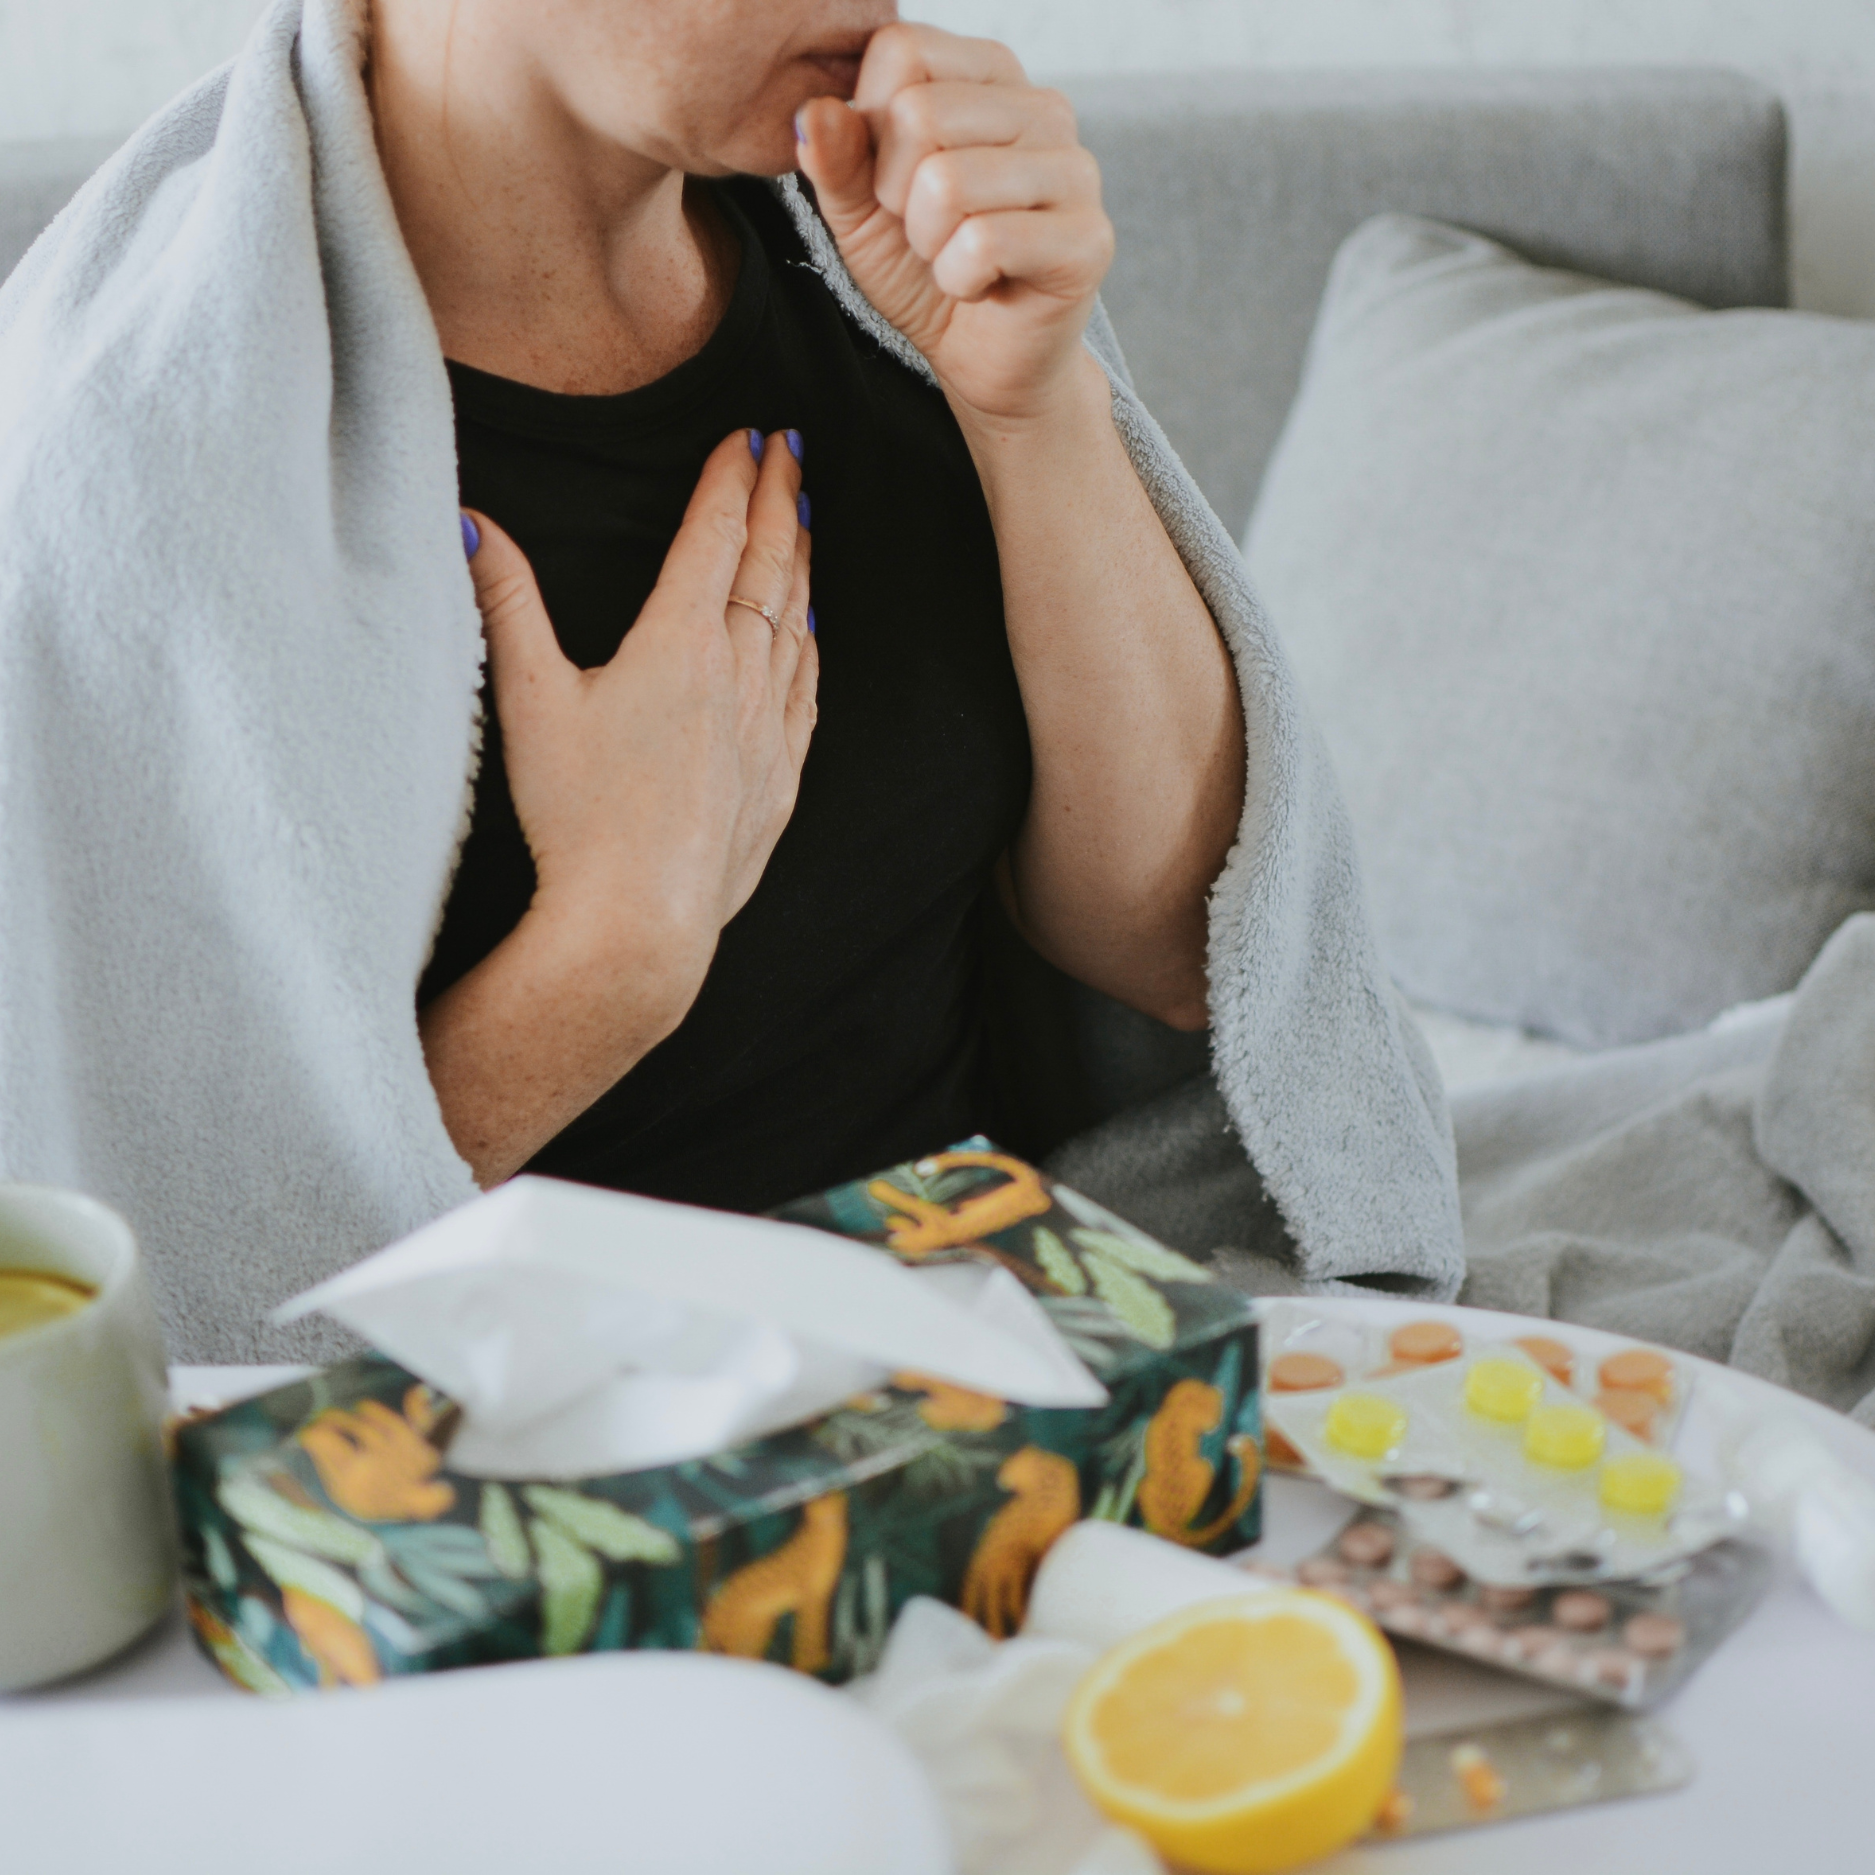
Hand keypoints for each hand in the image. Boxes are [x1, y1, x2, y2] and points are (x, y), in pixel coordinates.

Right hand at [466, 427, 816, 1011]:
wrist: (639, 924)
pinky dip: (811, 646)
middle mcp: (738, 677)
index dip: (730, 479)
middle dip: (778, 501)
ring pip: (797, 625)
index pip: (715, 537)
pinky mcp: (781, 780)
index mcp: (678, 644)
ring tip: (805, 521)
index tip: (747, 435)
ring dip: (801, 565)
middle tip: (791, 451)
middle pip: (769, 568)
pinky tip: (811, 634)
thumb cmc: (578, 818)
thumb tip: (471, 522)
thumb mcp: (528, 700)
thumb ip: (505, 604)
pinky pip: (808, 692)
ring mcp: (769, 730)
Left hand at [796, 23, 1112, 429]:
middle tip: (929, 231)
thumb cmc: (926, 272)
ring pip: (948, 182)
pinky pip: (983, 244)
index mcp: (990, 75)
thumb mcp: (860, 210)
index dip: (873, 128)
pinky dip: (959, 280)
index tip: (898, 181)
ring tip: (956, 258)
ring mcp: (1075, 170)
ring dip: (929, 244)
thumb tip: (814, 115)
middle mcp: (1043, 107)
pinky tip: (983, 286)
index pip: (902, 50)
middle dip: (898, 195)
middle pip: (919, 112)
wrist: (983, 359)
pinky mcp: (1086, 238)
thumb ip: (835, 158)